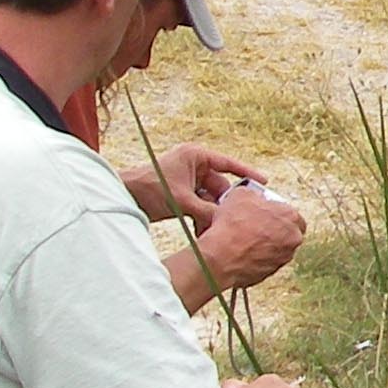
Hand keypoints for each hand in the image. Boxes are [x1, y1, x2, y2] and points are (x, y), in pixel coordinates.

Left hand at [129, 142, 265, 227]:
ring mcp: (188, 181)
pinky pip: (201, 205)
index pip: (228, 164)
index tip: (264, 182)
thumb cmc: (149, 189)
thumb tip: (228, 222)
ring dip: (214, 213)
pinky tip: (206, 230)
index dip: (247, 173)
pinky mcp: (183, 195)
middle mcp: (194, 166)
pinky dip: (204, 216)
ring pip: (211, 199)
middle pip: (220, 186)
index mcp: (195, 157)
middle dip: (226, 204)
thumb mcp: (183, 200)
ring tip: (217, 228)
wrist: (122, 198)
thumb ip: (207, 210)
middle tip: (237, 218)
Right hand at [195, 184, 304, 291]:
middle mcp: (293, 238)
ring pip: (278, 248)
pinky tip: (242, 252)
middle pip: (287, 232)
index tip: (264, 213)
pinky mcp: (271, 272)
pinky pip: (266, 262)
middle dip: (275, 229)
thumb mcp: (240, 194)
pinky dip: (257, 258)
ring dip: (266, 244)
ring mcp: (284, 257)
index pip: (291, 213)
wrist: (221, 256)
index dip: (275, 213)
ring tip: (246, 240)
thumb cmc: (232, 225)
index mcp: (291, 216)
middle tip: (256, 226)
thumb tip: (253, 196)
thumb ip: (254, 194)